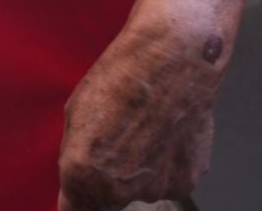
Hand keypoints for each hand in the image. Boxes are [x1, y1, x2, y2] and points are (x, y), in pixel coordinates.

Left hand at [57, 14, 218, 209]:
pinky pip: (168, 179)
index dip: (78, 198)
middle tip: (116, 140)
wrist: (171, 64)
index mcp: (83, 177)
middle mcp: (118, 192)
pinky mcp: (187, 181)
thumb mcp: (76, 114)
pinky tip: (165, 132)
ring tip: (144, 128)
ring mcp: (155, 189)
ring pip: (141, 188)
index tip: (80, 192)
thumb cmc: (119, 80)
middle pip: (108, 200)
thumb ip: (75, 155)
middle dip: (108, 179)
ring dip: (140, 169)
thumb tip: (78, 180)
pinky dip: (166, 163)